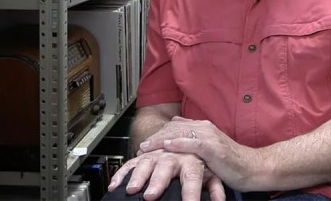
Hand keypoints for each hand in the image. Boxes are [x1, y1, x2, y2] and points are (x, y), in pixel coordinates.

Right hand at [107, 149, 225, 200]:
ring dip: (139, 175)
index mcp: (192, 160)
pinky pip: (133, 161)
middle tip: (151, 196)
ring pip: (147, 161)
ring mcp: (159, 153)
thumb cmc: (201, 160)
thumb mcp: (212, 172)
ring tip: (132, 188)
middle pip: (166, 168)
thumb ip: (215, 186)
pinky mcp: (147, 155)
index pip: (192, 178)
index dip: (190, 193)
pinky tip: (115, 184)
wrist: (188, 136)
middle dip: (158, 181)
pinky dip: (124, 172)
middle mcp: (174, 155)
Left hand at [139, 117, 261, 190]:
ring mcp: (210, 136)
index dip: (160, 134)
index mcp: (203, 127)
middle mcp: (205, 128)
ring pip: (181, 134)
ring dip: (162, 140)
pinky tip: (168, 146)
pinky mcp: (214, 147)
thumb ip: (194, 139)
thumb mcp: (210, 149)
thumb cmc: (232, 162)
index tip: (146, 144)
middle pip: (175, 129)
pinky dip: (179, 144)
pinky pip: (193, 143)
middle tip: (141, 147)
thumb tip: (176, 131)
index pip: (176, 127)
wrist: (252, 168)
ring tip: (148, 147)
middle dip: (157, 137)